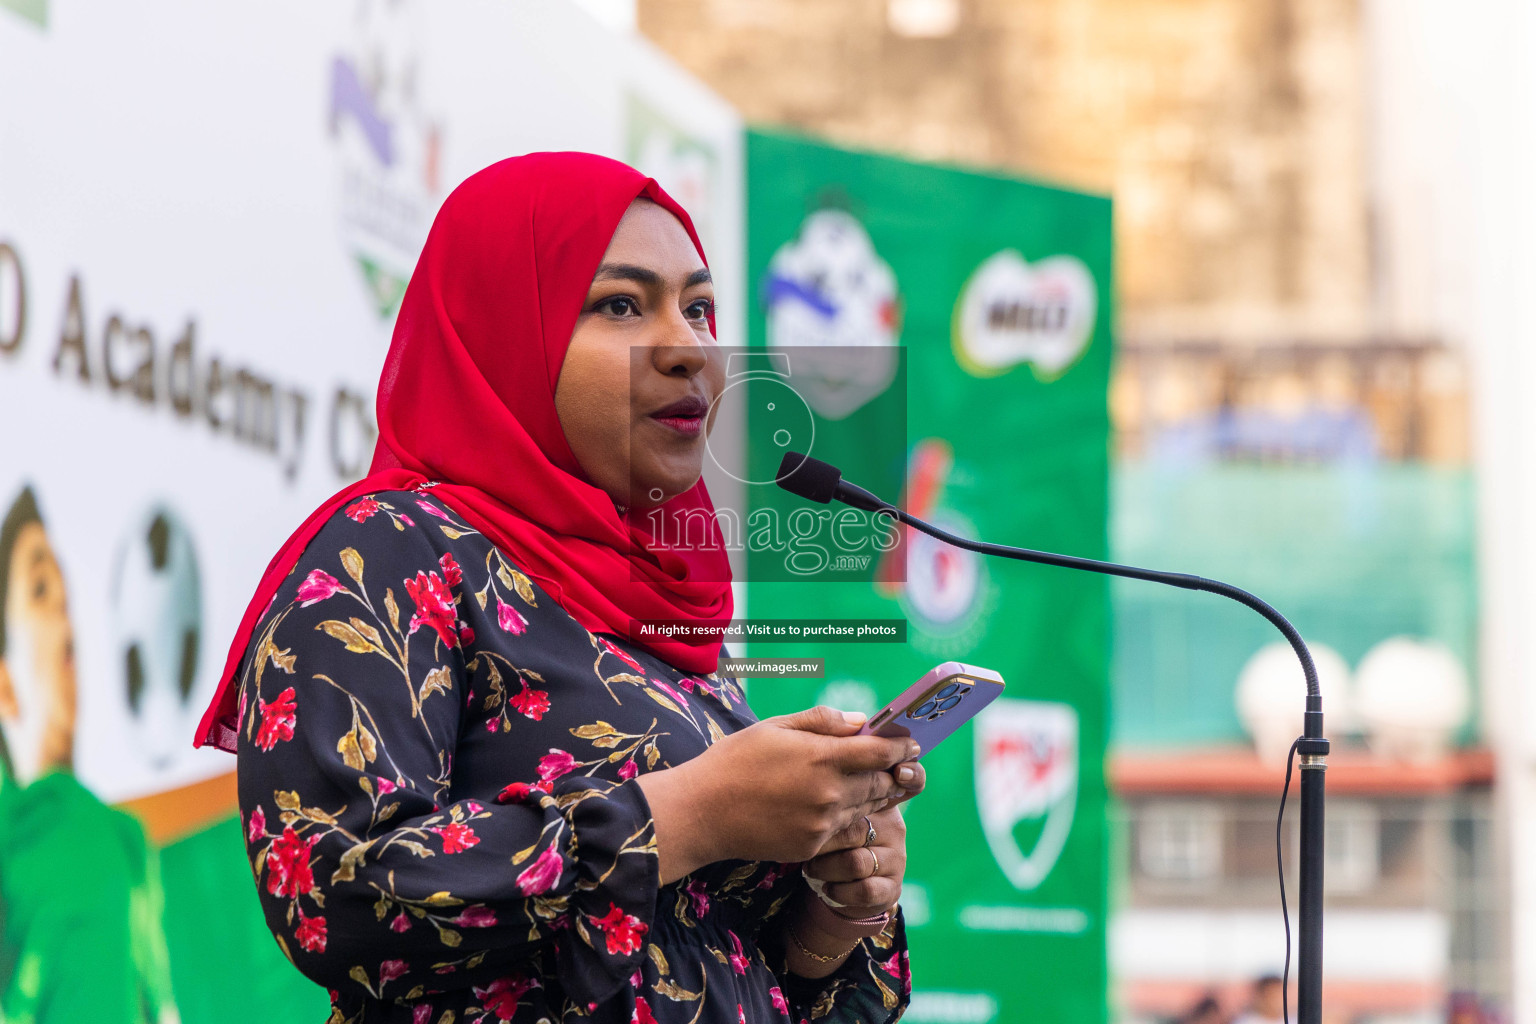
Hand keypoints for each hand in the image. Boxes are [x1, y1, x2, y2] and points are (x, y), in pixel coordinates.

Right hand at [638, 706, 919, 879]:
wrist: (702, 812)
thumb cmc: (734, 761)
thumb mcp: (775, 727)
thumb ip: (821, 722)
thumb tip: (860, 722)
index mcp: (823, 758)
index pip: (880, 752)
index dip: (900, 747)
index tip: (910, 742)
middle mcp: (830, 793)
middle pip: (881, 783)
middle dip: (894, 772)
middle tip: (903, 762)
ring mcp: (823, 824)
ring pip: (867, 809)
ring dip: (877, 795)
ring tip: (879, 782)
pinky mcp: (812, 847)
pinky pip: (845, 831)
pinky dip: (851, 817)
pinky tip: (844, 806)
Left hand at [800, 803, 907, 916]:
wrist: (855, 884)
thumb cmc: (841, 844)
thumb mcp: (839, 823)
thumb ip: (830, 813)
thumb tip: (803, 810)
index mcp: (880, 804)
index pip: (852, 805)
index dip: (825, 819)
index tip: (804, 826)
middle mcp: (894, 829)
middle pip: (853, 833)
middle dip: (822, 846)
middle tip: (804, 851)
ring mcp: (897, 860)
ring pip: (856, 863)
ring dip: (826, 869)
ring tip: (811, 870)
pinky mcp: (894, 888)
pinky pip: (865, 890)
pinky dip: (840, 892)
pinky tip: (828, 889)